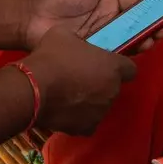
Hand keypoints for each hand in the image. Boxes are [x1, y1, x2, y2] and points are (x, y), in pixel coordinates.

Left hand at [20, 0, 145, 47]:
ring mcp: (102, 35)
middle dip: (153, 26)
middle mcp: (109, 18)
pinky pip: (114, 52)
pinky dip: (127, 52)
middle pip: (138, 23)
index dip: (154, 5)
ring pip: (129, 39)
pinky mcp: (94, 50)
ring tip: (153, 40)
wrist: (27, 16)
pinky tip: (136, 50)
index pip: (137, 2)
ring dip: (144, 39)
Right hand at [20, 27, 136, 135]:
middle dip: (101, 83)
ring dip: (90, 100)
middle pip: (113, 87)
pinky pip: (87, 121)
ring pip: (100, 105)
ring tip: (69, 95)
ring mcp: (101, 112)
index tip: (104, 64)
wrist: (32, 89)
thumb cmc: (51, 57)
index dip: (118, 67)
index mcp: (113, 67)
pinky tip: (64, 110)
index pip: (130, 69)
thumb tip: (76, 44)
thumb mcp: (63, 35)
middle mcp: (113, 91)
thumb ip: (78, 41)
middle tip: (80, 78)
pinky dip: (79, 117)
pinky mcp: (87, 128)